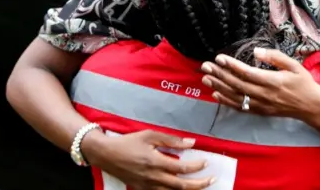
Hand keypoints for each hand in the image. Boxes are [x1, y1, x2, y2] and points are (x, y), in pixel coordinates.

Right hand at [84, 130, 213, 189]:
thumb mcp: (150, 135)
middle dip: (199, 184)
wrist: (106, 155)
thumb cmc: (129, 142)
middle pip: (181, 186)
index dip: (196, 166)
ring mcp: (148, 186)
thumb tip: (191, 142)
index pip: (182, 168)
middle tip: (212, 180)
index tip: (206, 162)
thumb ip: (171, 140)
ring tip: (201, 187)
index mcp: (156, 162)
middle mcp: (153, 177)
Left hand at [200, 48, 319, 119]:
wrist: (311, 107)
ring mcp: (260, 105)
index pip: (247, 73)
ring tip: (205, 78)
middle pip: (237, 84)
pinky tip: (216, 94)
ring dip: (219, 87)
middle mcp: (264, 94)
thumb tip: (256, 51)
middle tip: (205, 66)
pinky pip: (239, 107)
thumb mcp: (293, 65)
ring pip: (235, 96)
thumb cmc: (303, 83)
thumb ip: (274, 57)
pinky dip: (226, 101)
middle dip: (219, 74)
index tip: (219, 58)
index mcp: (273, 81)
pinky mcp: (259, 111)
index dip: (231, 66)